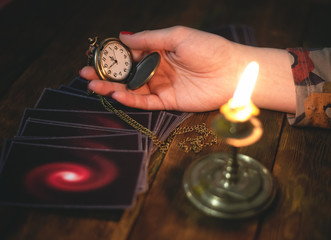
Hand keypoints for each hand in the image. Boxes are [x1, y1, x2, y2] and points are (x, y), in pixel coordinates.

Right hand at [80, 26, 246, 111]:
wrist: (232, 73)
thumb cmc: (209, 49)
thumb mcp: (177, 36)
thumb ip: (149, 38)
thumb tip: (123, 36)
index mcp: (160, 50)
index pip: (130, 52)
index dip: (112, 55)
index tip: (95, 55)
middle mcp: (158, 68)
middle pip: (127, 73)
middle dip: (106, 74)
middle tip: (86, 73)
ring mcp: (162, 85)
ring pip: (133, 88)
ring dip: (113, 88)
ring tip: (94, 85)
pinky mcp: (168, 102)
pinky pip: (145, 102)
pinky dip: (130, 99)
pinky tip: (116, 94)